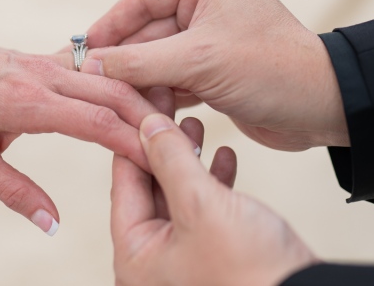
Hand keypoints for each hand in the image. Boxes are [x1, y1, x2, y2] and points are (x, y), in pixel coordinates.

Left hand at [0, 17, 159, 233]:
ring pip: (110, 77)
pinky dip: (120, 83)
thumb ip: (14, 191)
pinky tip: (137, 97)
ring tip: (168, 124)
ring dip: (141, 98)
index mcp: (28, 102)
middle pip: (116, 93)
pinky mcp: (46, 58)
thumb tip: (52, 223)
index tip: (163, 162)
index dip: (134, 144)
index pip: (97, 122)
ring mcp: (47, 62)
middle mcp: (45, 76)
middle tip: (180, 144)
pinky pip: (94, 68)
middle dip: (151, 118)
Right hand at [81, 0, 346, 150]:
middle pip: (147, 31)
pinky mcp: (214, 68)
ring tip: (107, 101)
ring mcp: (211, 37)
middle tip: (86, 82)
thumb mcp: (198, 61)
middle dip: (122, 59)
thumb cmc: (270, 70)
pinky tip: (136, 110)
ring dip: (138, 80)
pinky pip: (174, 77)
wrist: (324, 109)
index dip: (109, 25)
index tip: (80, 50)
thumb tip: (89, 66)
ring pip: (158, 58)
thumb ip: (139, 62)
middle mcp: (208, 2)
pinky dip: (158, 93)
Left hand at [112, 109, 317, 285]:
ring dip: (189, 159)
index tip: (141, 104)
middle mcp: (154, 262)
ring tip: (196, 122)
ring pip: (178, 196)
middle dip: (163, 145)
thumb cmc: (249, 271)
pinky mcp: (216, 257)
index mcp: (136, 257)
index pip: (124, 184)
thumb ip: (171, 160)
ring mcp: (186, 260)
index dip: (133, 138)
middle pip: (149, 188)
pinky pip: (205, 211)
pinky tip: (224, 155)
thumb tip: (147, 125)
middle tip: (168, 106)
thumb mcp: (201, 205)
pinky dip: (213, 182)